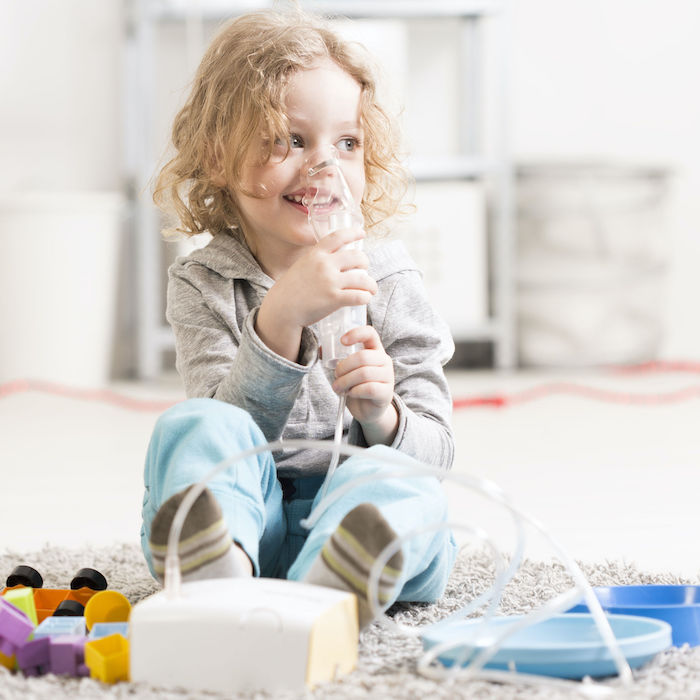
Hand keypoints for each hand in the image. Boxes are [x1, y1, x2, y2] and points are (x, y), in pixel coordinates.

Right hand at [256, 227, 376, 360]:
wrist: (281, 310)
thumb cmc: (289, 290)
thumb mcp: (301, 266)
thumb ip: (316, 262)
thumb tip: (333, 261)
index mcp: (315, 254)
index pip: (338, 236)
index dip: (353, 233)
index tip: (362, 233)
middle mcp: (324, 265)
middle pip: (357, 256)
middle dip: (365, 262)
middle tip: (365, 269)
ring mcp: (330, 282)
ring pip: (363, 278)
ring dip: (371, 284)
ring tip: (371, 289)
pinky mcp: (334, 299)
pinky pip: (359, 296)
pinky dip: (366, 297)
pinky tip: (365, 299)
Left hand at [332, 325, 398, 444]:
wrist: (368, 409)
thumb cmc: (356, 385)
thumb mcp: (347, 369)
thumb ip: (337, 358)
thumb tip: (321, 350)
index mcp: (374, 349)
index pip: (370, 333)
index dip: (356, 333)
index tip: (342, 341)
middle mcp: (384, 360)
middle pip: (363, 357)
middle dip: (343, 367)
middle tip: (336, 375)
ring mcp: (388, 376)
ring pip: (364, 373)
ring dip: (345, 381)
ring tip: (338, 387)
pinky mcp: (387, 393)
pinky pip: (369, 388)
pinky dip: (355, 391)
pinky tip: (350, 393)